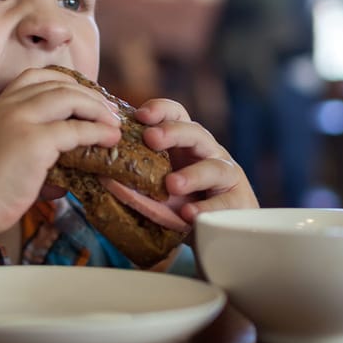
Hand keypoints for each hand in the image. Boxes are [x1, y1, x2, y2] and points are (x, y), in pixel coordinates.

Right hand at [0, 68, 121, 235]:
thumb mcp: (1, 152)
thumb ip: (29, 145)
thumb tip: (68, 162)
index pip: (37, 77)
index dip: (67, 81)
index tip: (86, 96)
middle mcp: (9, 107)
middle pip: (59, 85)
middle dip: (90, 95)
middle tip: (110, 111)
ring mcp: (21, 121)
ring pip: (71, 99)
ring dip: (98, 109)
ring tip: (114, 124)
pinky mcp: (33, 142)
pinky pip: (76, 130)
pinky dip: (98, 132)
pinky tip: (109, 139)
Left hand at [135, 98, 257, 222]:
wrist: (218, 232)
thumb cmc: (181, 204)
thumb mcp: (156, 191)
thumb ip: (134, 183)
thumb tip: (104, 176)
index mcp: (186, 143)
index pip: (177, 115)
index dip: (160, 110)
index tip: (140, 115)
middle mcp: (208, 153)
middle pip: (195, 133)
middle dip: (173, 132)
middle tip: (151, 139)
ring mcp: (226, 176)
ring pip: (214, 167)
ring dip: (192, 175)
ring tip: (172, 184)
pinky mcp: (238, 202)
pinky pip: (224, 203)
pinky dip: (207, 208)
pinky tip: (190, 214)